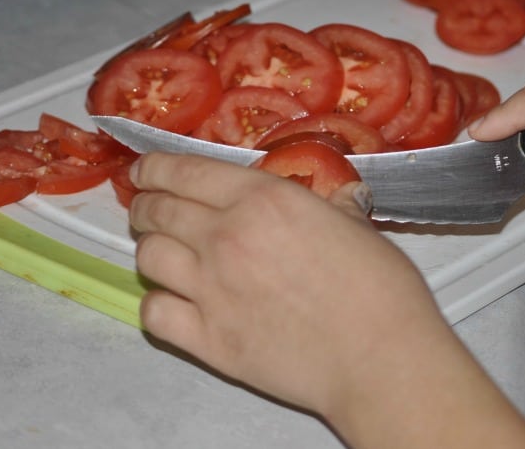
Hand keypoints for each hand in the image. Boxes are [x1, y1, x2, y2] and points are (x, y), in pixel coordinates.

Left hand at [129, 152, 524, 447]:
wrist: (380, 358)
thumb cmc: (380, 288)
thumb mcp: (356, 224)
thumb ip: (328, 205)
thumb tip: (335, 197)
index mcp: (261, 199)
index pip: (182, 171)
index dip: (154, 167)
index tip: (144, 170)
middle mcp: (224, 237)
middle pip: (156, 211)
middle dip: (145, 205)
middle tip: (149, 209)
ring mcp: (210, 290)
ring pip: (147, 257)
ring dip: (150, 249)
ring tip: (163, 253)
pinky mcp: (207, 340)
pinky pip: (154, 313)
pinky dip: (156, 303)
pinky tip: (172, 302)